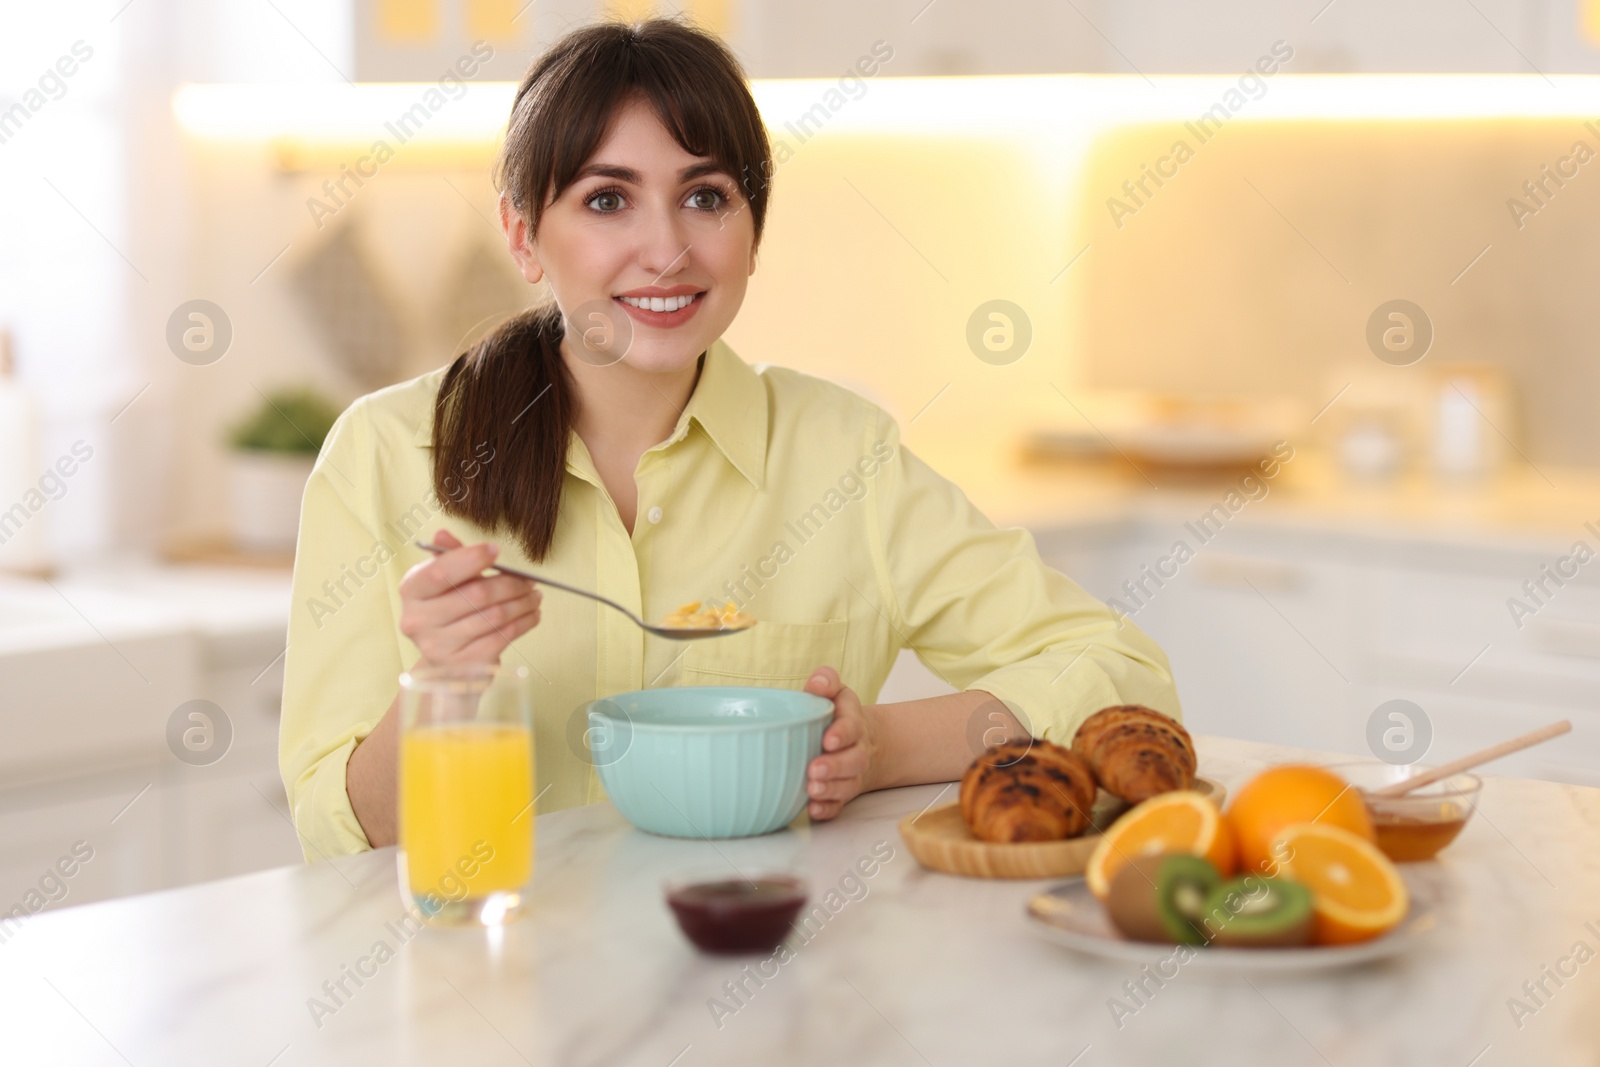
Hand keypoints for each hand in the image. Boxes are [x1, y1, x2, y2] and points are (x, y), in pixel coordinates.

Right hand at [397, 529, 542, 666]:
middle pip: (476, 595)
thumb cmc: (448, 610)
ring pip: (494, 616)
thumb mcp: (444, 581)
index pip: (440, 572)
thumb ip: (448, 558)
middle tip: (530, 580)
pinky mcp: (462, 665)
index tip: (496, 550)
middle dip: (510, 584)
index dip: (471, 559)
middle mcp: (417, 620)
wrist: (446, 662)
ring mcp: (438, 646)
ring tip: (534, 595)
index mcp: (411, 591)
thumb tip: (442, 535)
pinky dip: (524, 622)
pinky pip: (503, 637)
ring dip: (522, 603)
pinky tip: (532, 614)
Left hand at [802, 666, 877, 820]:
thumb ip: (826, 681)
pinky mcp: (844, 793)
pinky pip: (840, 805)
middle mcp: (857, 751)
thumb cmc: (839, 715)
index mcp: (853, 723)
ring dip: (830, 789)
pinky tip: (813, 809)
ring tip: (811, 789)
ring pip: (847, 785)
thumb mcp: (837, 693)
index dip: (842, 734)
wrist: (865, 743)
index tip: (828, 740)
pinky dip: (828, 809)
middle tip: (813, 769)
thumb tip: (817, 684)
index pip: (851, 727)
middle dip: (835, 766)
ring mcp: (852, 775)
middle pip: (853, 761)